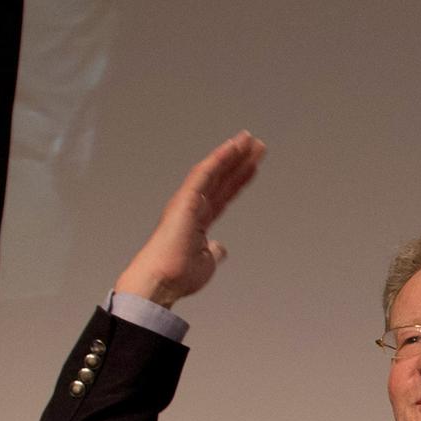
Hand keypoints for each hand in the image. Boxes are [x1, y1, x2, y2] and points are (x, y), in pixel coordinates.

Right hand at [115, 132, 266, 307]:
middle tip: (258, 145)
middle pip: (222, 179)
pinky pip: (204, 174)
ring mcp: (188, 201)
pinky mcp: (185, 200)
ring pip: (214, 171)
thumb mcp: (207, 261)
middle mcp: (194, 207)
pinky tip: (233, 146)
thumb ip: (214, 250)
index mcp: (199, 220)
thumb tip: (220, 247)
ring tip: (250, 139)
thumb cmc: (178, 275)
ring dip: (232, 154)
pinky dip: (219, 159)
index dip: (239, 179)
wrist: (162, 282)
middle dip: (240, 161)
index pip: (225, 194)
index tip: (254, 166)